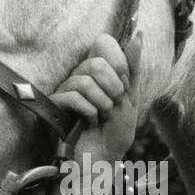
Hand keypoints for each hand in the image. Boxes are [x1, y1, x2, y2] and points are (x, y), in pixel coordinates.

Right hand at [52, 33, 138, 160]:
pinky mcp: (57, 105)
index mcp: (99, 71)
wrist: (103, 160)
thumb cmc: (115, 132)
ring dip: (103, 103)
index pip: (103, 41)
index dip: (119, 61)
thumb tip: (138, 34)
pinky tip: (90, 122)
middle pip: (96, 62)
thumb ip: (133, 68)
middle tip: (114, 104)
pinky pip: (74, 96)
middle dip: (113, 87)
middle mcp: (81, 75)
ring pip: (85, 80)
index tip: (125, 84)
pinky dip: (90, 112)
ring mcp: (67, 89)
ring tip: (103, 116)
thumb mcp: (131, 97)